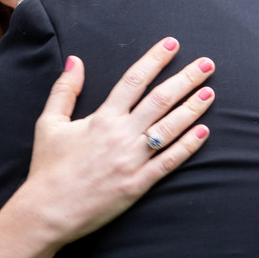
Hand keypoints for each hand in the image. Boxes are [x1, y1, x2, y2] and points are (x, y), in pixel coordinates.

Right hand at [8, 37, 215, 246]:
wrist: (47, 212)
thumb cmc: (47, 167)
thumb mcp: (49, 123)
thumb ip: (64, 90)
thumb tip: (76, 60)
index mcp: (102, 118)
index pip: (134, 80)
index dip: (155, 60)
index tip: (172, 45)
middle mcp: (121, 135)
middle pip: (160, 100)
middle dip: (186, 79)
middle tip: (207, 64)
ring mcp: (133, 160)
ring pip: (170, 128)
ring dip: (193, 108)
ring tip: (210, 91)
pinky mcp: (139, 184)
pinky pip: (169, 162)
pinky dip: (188, 146)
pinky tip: (204, 132)